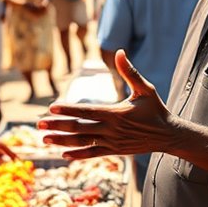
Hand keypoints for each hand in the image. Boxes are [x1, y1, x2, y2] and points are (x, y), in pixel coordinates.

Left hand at [38, 50, 173, 158]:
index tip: (51, 108)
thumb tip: (120, 51)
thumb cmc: (156, 109)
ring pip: (82, 143)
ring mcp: (112, 142)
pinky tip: (63, 154)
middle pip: (79, 128)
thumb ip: (130, 72)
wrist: (168, 135)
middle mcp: (111, 130)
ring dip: (62, 141)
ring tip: (45, 139)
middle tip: (39, 124)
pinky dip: (78, 155)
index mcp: (116, 113)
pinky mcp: (114, 151)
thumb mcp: (145, 88)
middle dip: (58, 126)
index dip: (68, 109)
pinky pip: (92, 154)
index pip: (87, 111)